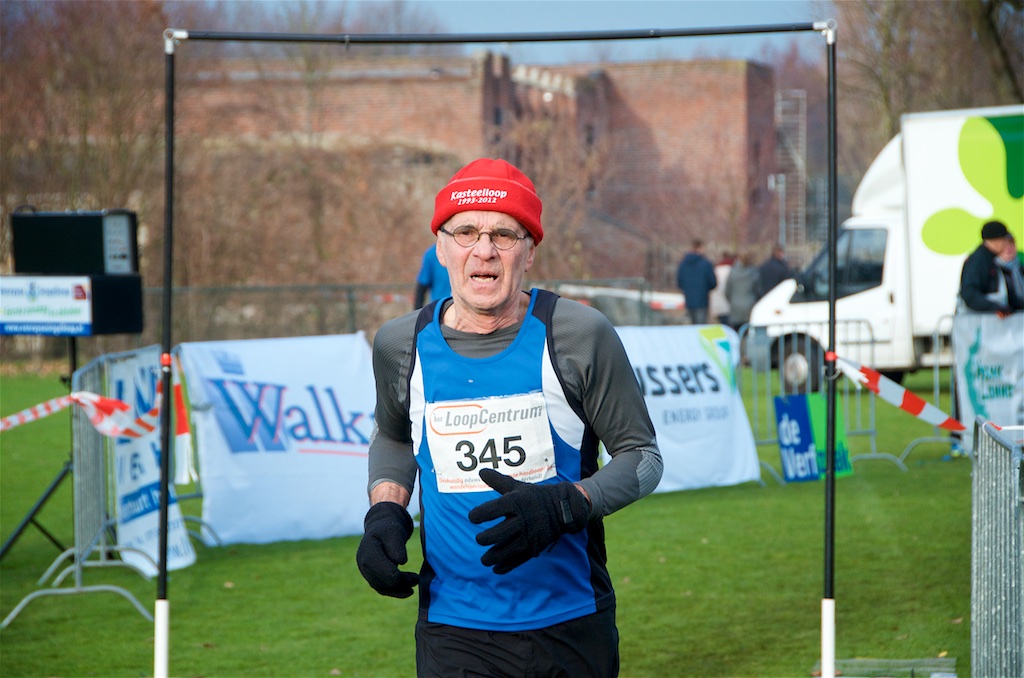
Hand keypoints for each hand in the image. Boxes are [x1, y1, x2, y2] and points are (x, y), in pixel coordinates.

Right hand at [356, 502, 419, 597]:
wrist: (382, 528)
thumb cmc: (389, 528)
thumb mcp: (395, 531)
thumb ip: (396, 545)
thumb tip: (400, 562)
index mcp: (368, 551)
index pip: (383, 571)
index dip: (399, 577)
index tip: (415, 575)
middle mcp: (363, 563)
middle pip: (382, 581)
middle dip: (401, 582)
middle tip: (417, 579)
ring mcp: (365, 571)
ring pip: (382, 587)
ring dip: (399, 588)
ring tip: (415, 582)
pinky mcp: (371, 575)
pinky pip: (382, 588)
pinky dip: (395, 591)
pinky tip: (408, 591)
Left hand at [468, 468, 590, 574]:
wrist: (563, 509)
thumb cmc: (535, 497)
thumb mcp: (518, 487)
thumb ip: (498, 481)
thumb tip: (481, 471)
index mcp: (515, 502)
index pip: (492, 509)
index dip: (478, 515)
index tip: (473, 517)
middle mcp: (521, 520)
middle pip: (497, 534)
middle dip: (483, 539)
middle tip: (480, 539)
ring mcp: (528, 535)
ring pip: (505, 551)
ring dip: (491, 557)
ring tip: (484, 559)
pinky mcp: (534, 547)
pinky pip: (517, 560)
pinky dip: (505, 567)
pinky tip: (496, 569)